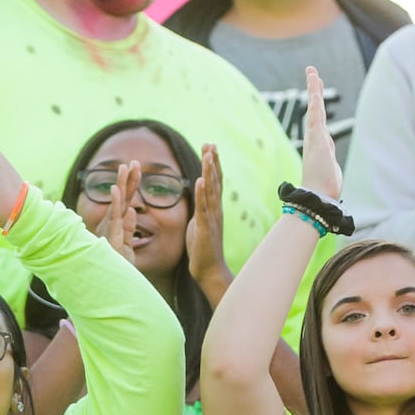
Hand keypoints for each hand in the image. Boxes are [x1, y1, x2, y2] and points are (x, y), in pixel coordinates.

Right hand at [94, 162, 138, 262]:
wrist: (108, 282)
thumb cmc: (116, 265)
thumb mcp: (127, 245)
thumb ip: (129, 228)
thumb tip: (133, 211)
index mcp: (117, 224)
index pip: (126, 200)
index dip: (131, 184)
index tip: (137, 169)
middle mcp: (112, 223)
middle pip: (122, 197)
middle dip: (127, 179)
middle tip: (133, 162)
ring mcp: (110, 229)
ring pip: (117, 204)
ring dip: (120, 185)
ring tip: (123, 168)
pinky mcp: (110, 237)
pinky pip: (113, 218)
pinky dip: (114, 203)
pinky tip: (115, 189)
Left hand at [186, 144, 231, 290]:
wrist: (210, 271)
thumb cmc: (203, 250)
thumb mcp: (200, 224)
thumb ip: (201, 210)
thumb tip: (198, 199)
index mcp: (213, 209)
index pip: (215, 182)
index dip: (213, 164)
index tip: (210, 147)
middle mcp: (215, 211)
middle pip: (215, 181)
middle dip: (213, 162)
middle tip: (210, 143)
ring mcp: (211, 219)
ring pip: (211, 191)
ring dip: (209, 171)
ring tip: (207, 154)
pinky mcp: (204, 229)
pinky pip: (203, 208)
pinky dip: (202, 193)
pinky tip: (200, 180)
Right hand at [300, 66, 341, 198]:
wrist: (318, 196)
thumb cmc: (324, 187)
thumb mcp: (330, 169)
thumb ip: (329, 163)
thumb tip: (329, 166)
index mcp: (320, 142)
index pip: (320, 117)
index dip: (318, 102)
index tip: (317, 89)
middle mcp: (316, 137)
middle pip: (316, 107)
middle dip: (314, 89)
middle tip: (312, 71)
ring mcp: (315, 138)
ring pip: (316, 109)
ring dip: (314, 90)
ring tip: (313, 74)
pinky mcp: (317, 141)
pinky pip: (316, 119)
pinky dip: (315, 106)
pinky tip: (315, 93)